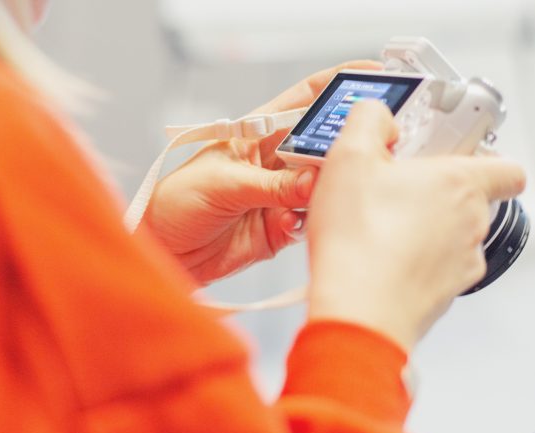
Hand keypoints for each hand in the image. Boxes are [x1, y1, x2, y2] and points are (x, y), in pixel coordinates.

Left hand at [142, 60, 382, 283]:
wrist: (164, 251)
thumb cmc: (177, 203)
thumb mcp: (223, 184)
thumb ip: (271, 185)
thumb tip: (312, 181)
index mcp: (257, 134)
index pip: (304, 100)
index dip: (337, 85)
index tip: (371, 78)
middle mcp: (274, 162)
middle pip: (322, 144)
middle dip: (344, 144)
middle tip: (363, 150)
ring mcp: (280, 194)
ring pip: (322, 185)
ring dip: (329, 189)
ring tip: (328, 193)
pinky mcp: (281, 227)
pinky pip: (310, 220)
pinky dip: (310, 221)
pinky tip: (296, 222)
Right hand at [307, 100, 525, 350]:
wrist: (357, 314)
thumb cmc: (358, 240)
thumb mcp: (349, 156)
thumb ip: (368, 120)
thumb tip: (378, 115)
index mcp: (461, 184)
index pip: (507, 167)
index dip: (485, 157)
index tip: (453, 153)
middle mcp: (472, 224)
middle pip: (469, 199)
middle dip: (434, 191)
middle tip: (392, 187)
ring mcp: (461, 263)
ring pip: (450, 235)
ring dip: (422, 227)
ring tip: (377, 226)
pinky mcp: (442, 295)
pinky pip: (432, 267)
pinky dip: (412, 260)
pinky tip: (377, 257)